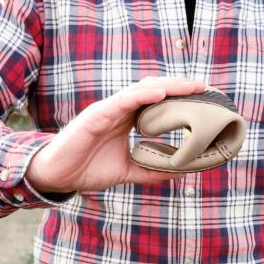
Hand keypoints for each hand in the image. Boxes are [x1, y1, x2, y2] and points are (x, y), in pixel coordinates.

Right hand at [25, 76, 206, 192]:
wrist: (57, 176)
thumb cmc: (87, 169)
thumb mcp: (128, 171)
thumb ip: (152, 169)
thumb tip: (182, 171)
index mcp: (127, 119)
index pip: (158, 100)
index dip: (180, 96)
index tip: (205, 97)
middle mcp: (119, 110)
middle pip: (154, 89)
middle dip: (180, 86)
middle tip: (206, 88)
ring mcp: (108, 110)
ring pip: (141, 90)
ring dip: (168, 86)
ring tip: (192, 87)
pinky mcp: (96, 116)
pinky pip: (122, 101)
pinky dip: (143, 95)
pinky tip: (162, 94)